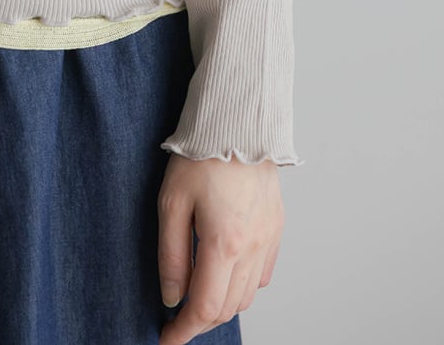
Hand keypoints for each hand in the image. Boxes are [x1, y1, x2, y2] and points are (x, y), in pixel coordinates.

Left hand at [157, 151, 283, 342]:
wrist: (237, 120)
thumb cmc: (200, 154)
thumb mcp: (171, 202)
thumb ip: (171, 255)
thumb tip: (171, 296)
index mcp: (224, 243)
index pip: (205, 308)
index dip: (184, 330)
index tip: (167, 339)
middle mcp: (252, 247)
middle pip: (227, 307)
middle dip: (200, 319)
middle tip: (176, 316)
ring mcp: (269, 239)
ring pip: (247, 295)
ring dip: (222, 303)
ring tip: (198, 292)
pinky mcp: (276, 227)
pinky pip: (262, 275)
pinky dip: (243, 284)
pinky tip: (225, 271)